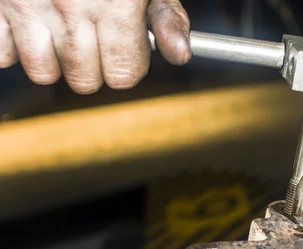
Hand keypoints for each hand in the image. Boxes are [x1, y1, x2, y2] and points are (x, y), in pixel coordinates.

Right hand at [0, 0, 190, 93]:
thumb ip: (165, 16)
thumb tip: (181, 55)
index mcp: (114, 4)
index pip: (124, 76)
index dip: (128, 66)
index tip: (125, 50)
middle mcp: (70, 7)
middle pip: (85, 82)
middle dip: (92, 66)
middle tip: (91, 37)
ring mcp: (26, 5)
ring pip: (43, 73)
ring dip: (52, 58)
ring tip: (59, 28)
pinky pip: (2, 55)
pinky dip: (12, 45)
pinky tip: (28, 22)